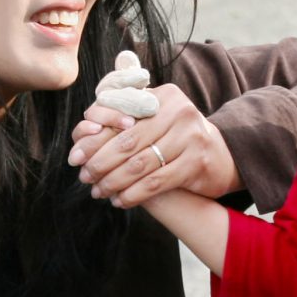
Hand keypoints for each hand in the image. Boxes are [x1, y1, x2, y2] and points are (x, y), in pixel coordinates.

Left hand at [69, 84, 238, 209]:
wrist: (220, 157)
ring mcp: (190, 137)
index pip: (119, 116)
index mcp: (163, 96)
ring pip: (139, 165)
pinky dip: (133, 194)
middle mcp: (179, 111)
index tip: (76, 156)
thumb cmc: (175, 137)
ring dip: (113, 182)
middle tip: (84, 177)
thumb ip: (122, 115)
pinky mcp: (196, 163)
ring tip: (98, 192)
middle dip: (100, 163)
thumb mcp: (155, 117)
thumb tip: (83, 126)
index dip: (93, 137)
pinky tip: (120, 201)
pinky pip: (156, 182)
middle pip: (127, 142)